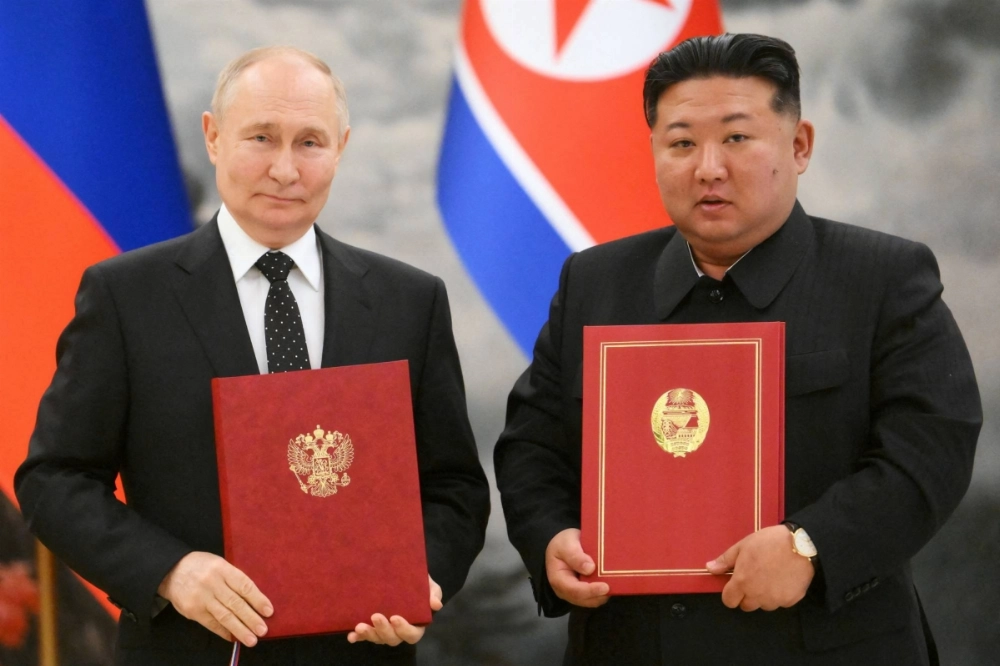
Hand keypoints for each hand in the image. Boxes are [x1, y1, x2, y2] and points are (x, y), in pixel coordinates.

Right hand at [157, 551, 271, 645]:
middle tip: (263, 630)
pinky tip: (233, 637)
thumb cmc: (202, 566)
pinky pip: (211, 623)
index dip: (258, 599)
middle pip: (235, 603)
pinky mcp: (193, 610)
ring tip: (252, 639)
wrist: (171, 570)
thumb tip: (254, 599)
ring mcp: (201, 598)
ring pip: (224, 616)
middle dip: (251, 618)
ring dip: (240, 629)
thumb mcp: (219, 564)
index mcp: (222, 568)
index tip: (268, 611)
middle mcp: (212, 583)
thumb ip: (234, 579)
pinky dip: (223, 631)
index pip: (244, 585)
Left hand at [347, 575, 442, 645]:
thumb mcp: (428, 585)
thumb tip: (436, 605)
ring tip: (359, 626)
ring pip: (377, 638)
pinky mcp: (371, 626)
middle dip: (383, 630)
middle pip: (392, 639)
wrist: (401, 574)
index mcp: (416, 624)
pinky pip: (363, 636)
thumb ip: (433, 593)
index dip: (404, 629)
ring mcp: (384, 630)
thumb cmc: (417, 582)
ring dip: (368, 635)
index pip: (412, 634)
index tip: (395, 617)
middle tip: (375, 616)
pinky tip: (351, 635)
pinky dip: (357, 637)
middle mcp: (399, 631)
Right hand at [545, 528, 609, 607]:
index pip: (574, 590)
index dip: (590, 591)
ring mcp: (573, 594)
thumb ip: (575, 555)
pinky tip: (609, 583)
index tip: (605, 587)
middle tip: (614, 586)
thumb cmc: (563, 543)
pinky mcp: (582, 593)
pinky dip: (602, 593)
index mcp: (557, 579)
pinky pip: (593, 598)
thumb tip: (590, 568)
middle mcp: (564, 591)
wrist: (563, 544)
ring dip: (602, 595)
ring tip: (613, 583)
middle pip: (583, 599)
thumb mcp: (566, 543)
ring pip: (590, 601)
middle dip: (599, 595)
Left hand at [706, 525, 813, 611]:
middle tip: (755, 577)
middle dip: (747, 595)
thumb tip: (710, 568)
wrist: (801, 545)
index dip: (730, 593)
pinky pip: (780, 603)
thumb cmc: (769, 542)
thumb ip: (725, 560)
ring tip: (770, 576)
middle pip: (746, 606)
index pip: (729, 601)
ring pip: (763, 605)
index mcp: (742, 582)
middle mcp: (757, 596)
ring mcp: (775, 600)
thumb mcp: (743, 545)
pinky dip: (780, 595)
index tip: (736, 584)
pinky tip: (783, 579)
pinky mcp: (791, 601)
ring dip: (763, 596)